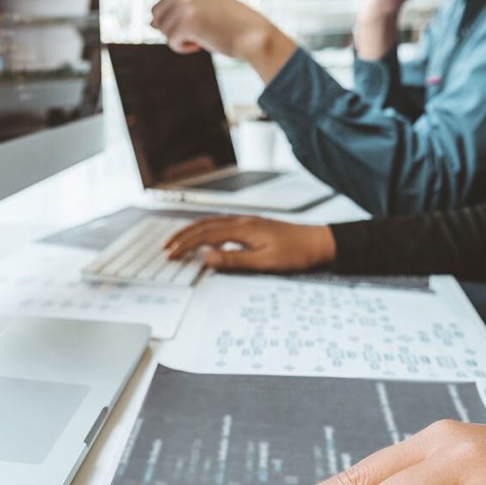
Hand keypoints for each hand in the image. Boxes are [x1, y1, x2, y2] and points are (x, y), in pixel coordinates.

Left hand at [114, 0, 296, 81]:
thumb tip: (150, 23)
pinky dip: (183, 49)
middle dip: (169, 28)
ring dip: (178, 40)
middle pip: (156, 13)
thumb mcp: (201, 16)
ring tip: (204, 37)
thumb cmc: (230, 27)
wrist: (253, 36)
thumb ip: (176, 13)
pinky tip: (201, 45)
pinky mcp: (186, 20)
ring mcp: (186, 2)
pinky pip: (171, 42)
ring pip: (162, 30)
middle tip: (196, 34)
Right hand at [163, 216, 335, 272]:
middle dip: (182, 236)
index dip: (186, 245)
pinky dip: (206, 229)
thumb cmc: (296, 253)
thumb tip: (207, 259)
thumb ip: (234, 260)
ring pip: (211, 222)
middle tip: (166, 248)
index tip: (171, 255)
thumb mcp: (265, 263)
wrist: (319, 242)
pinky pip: (222, 223)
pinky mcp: (253, 225)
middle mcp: (242, 221)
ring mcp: (247, 221)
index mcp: (243, 229)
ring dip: (192, 231)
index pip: (205, 235)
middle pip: (204, 225)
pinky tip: (204, 237)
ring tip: (178, 241)